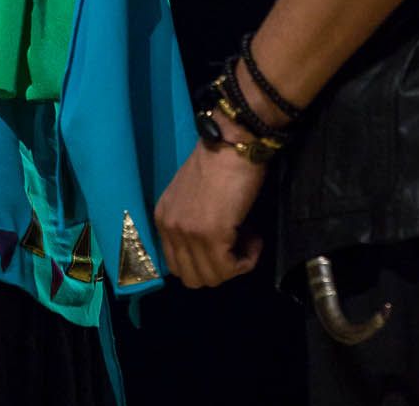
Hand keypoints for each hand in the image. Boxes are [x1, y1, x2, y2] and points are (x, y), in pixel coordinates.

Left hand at [155, 137, 266, 288]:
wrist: (234, 141)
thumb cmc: (220, 160)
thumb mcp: (192, 194)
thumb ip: (191, 220)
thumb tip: (209, 250)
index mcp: (163, 218)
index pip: (178, 265)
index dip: (205, 262)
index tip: (226, 242)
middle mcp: (170, 228)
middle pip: (192, 278)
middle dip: (219, 268)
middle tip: (238, 243)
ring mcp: (189, 233)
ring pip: (213, 277)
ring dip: (236, 264)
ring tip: (249, 237)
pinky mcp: (212, 235)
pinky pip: (231, 268)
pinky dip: (248, 259)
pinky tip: (256, 237)